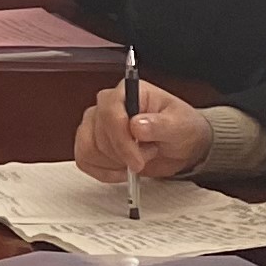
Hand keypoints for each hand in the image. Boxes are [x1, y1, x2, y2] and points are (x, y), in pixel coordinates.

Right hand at [75, 78, 210, 182]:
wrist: (181, 146)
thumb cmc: (181, 128)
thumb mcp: (180, 125)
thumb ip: (160, 124)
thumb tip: (136, 125)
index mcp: (127, 92)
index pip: (110, 113)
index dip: (121, 140)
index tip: (137, 160)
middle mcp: (107, 106)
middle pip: (98, 135)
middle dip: (124, 155)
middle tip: (148, 154)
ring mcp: (95, 124)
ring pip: (89, 150)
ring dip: (115, 164)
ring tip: (138, 158)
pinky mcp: (91, 143)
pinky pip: (84, 161)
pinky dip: (104, 172)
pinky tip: (122, 170)